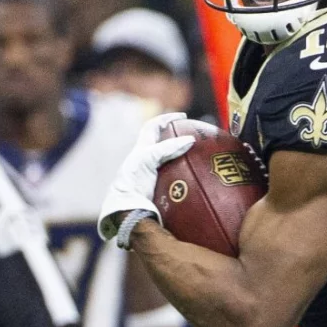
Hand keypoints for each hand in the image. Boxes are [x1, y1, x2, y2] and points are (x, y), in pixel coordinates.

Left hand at [98, 113, 200, 244]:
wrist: (127, 209)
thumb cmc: (132, 181)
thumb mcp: (147, 159)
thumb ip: (167, 148)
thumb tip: (190, 140)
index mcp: (142, 150)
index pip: (153, 127)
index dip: (166, 118)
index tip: (182, 117)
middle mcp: (147, 161)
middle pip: (164, 144)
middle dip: (178, 137)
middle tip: (195, 136)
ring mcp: (154, 176)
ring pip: (171, 162)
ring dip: (184, 158)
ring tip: (200, 157)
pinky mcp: (162, 190)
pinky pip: (178, 180)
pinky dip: (188, 177)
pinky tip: (199, 179)